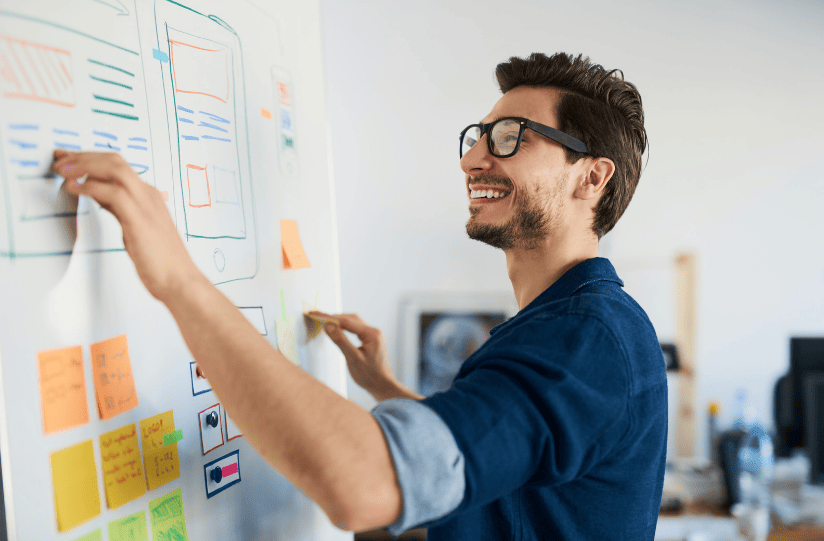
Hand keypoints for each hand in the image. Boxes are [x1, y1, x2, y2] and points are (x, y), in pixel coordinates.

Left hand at [51, 150, 201, 302]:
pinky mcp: (140, 219)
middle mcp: (148, 196)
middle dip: (83, 156)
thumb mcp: (135, 227)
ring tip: (63, 171)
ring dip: (84, 166)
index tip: (69, 160)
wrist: (180, 280)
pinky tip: (75, 188)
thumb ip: (119, 208)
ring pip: (114, 169)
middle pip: (115, 161)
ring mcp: (146, 205)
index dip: (90, 159)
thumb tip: (99, 194)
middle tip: (61, 161)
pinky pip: (114, 192)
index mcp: (149, 197)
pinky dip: (91, 186)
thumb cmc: (162, 262)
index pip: (117, 166)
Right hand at [315, 312, 408, 400]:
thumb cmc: (371, 376)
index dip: (329, 317)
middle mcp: (374, 332)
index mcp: (372, 334)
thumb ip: (341, 341)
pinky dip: (344, 327)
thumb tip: (328, 326)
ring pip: (353, 323)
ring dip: (339, 321)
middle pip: (350, 319)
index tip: (316, 315)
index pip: (347, 321)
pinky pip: (355, 329)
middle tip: (318, 316)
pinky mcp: (370, 341)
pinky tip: (337, 329)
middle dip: (334, 317)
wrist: (383, 387)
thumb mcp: (353, 359)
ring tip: (324, 321)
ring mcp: (373, 336)